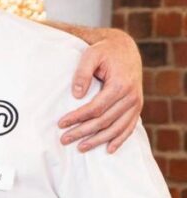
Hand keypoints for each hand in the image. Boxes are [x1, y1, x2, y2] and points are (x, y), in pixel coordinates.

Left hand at [58, 28, 142, 153]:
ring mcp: (136, 104)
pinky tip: (108, 149)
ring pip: (116, 128)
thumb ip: (82, 73)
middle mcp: (131, 97)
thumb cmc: (105, 51)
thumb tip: (76, 95)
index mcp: (120, 85)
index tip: (61, 123)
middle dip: (83, 132)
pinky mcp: (137, 107)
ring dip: (98, 140)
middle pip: (104, 121)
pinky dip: (119, 139)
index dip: (77, 117)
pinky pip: (129, 127)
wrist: (125, 49)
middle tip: (64, 139)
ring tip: (81, 147)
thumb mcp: (91, 55)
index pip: (95, 108)